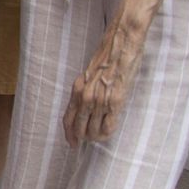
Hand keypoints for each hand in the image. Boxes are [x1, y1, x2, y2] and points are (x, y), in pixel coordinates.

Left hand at [63, 22, 139, 146]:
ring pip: (93, 128)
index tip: (70, 141)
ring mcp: (100, 99)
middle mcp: (85, 96)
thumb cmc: (107, 57)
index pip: (67, 116)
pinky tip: (108, 134)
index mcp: (77, 88)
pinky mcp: (116, 100)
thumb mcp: (89, 74)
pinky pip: (109, 124)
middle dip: (81, 137)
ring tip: (98, 139)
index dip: (68, 132)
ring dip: (95, 137)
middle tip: (84, 144)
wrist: (121, 44)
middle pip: (78, 126)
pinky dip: (107, 132)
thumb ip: (86, 88)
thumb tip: (85, 104)